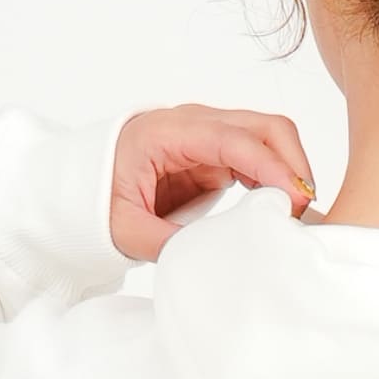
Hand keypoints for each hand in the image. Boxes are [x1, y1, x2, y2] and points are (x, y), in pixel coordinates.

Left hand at [109, 103, 316, 262]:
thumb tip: (215, 254)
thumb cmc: (94, 199)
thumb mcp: (123, 229)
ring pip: (269, 136)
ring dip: (290, 169)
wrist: (77, 185)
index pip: (234, 139)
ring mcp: (208, 135)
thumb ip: (167, 242)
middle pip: (264, 125)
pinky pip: (259, 155)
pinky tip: (279, 206)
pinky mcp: (215, 153)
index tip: (294, 198)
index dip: (271, 166)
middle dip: (293, 162)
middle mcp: (194, 124)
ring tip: (293, 213)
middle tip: (301, 209)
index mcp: (167, 133)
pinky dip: (277, 177)